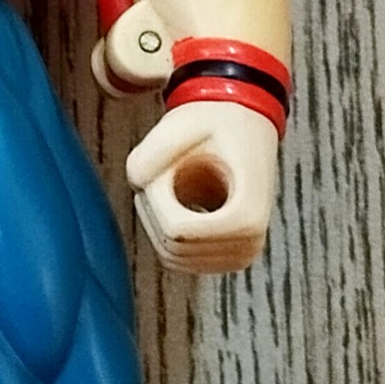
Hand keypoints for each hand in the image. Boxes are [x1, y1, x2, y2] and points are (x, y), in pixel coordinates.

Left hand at [124, 99, 278, 275]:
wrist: (244, 126)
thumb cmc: (217, 124)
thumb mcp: (179, 126)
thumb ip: (146, 155)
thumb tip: (136, 184)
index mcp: (246, 218)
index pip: (175, 231)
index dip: (156, 198)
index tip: (165, 168)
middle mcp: (247, 245)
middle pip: (171, 247)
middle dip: (155, 208)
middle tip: (165, 171)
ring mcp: (238, 256)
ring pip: (170, 257)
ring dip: (158, 219)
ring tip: (171, 182)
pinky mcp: (225, 258)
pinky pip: (177, 259)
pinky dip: (165, 230)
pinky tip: (175, 199)